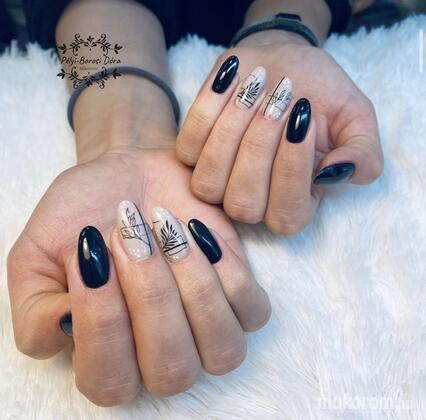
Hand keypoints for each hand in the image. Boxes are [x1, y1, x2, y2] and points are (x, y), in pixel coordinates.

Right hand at [7, 146, 270, 405]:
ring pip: (222, 347)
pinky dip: (227, 269)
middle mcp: (162, 356)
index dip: (102, 320)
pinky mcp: (240, 298)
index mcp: (107, 358)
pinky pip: (253, 311)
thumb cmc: (83, 215)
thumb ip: (35, 308)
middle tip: (130, 233)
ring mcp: (207, 330)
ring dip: (194, 285)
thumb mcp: (36, 256)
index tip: (91, 253)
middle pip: (171, 369)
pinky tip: (196, 231)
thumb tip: (68, 326)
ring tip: (165, 228)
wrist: (129, 178)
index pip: (109, 378)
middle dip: (151, 295)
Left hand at [176, 34, 382, 234]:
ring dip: (231, 131)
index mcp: (293, 203)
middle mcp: (251, 201)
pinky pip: (186, 148)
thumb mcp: (355, 119)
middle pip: (243, 203)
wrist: (283, 66)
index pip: (286, 214)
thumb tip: (337, 171)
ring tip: (257, 85)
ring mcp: (216, 182)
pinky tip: (232, 80)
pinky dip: (207, 111)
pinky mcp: (191, 154)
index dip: (291, 173)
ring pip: (208, 183)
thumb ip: (362, 152)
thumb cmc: (319, 95)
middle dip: (260, 148)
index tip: (304, 119)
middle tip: (282, 97)